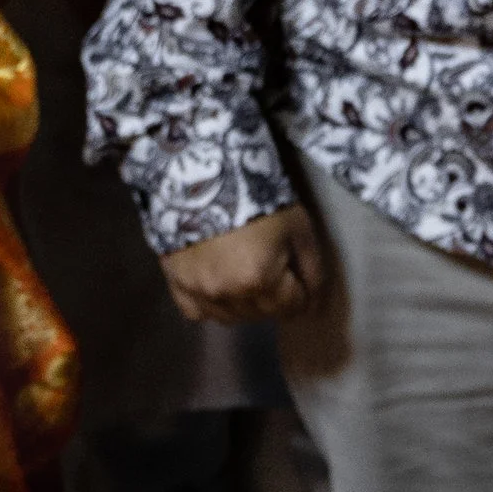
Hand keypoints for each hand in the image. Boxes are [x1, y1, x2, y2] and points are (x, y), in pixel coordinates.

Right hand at [163, 202, 323, 324]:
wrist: (204, 172)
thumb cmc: (257, 195)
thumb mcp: (298, 226)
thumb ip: (312, 269)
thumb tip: (317, 304)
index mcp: (261, 279)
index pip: (292, 307)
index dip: (301, 294)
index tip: (298, 278)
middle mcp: (228, 293)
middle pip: (263, 315)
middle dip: (276, 299)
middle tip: (274, 272)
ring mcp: (199, 291)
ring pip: (231, 319)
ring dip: (246, 306)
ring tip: (248, 279)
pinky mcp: (176, 284)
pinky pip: (197, 312)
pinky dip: (212, 306)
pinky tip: (220, 286)